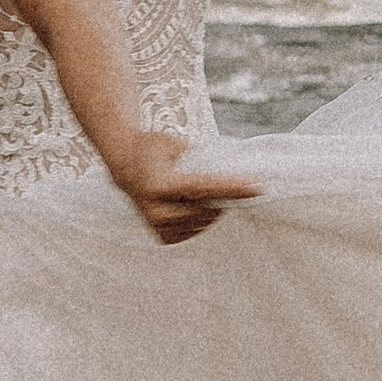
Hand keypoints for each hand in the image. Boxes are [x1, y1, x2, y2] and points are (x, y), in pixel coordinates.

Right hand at [108, 129, 260, 244]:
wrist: (125, 165)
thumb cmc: (152, 150)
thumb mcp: (175, 144)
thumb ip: (200, 159)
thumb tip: (231, 173)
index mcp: (159, 185)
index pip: (204, 188)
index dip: (232, 188)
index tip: (256, 187)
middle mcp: (156, 210)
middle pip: (207, 210)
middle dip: (222, 198)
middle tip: (231, 185)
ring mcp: (157, 225)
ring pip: (202, 222)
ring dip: (211, 209)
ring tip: (203, 192)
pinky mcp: (161, 235)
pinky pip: (193, 232)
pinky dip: (201, 219)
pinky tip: (195, 206)